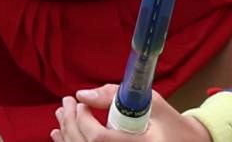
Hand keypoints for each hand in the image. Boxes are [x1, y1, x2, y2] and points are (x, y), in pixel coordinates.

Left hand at [52, 84, 208, 141]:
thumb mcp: (151, 102)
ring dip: (67, 135)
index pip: (101, 139)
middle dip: (70, 125)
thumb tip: (82, 94)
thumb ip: (116, 95)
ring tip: (60, 116)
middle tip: (65, 106)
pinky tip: (61, 135)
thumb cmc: (171, 123)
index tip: (79, 104)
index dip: (83, 121)